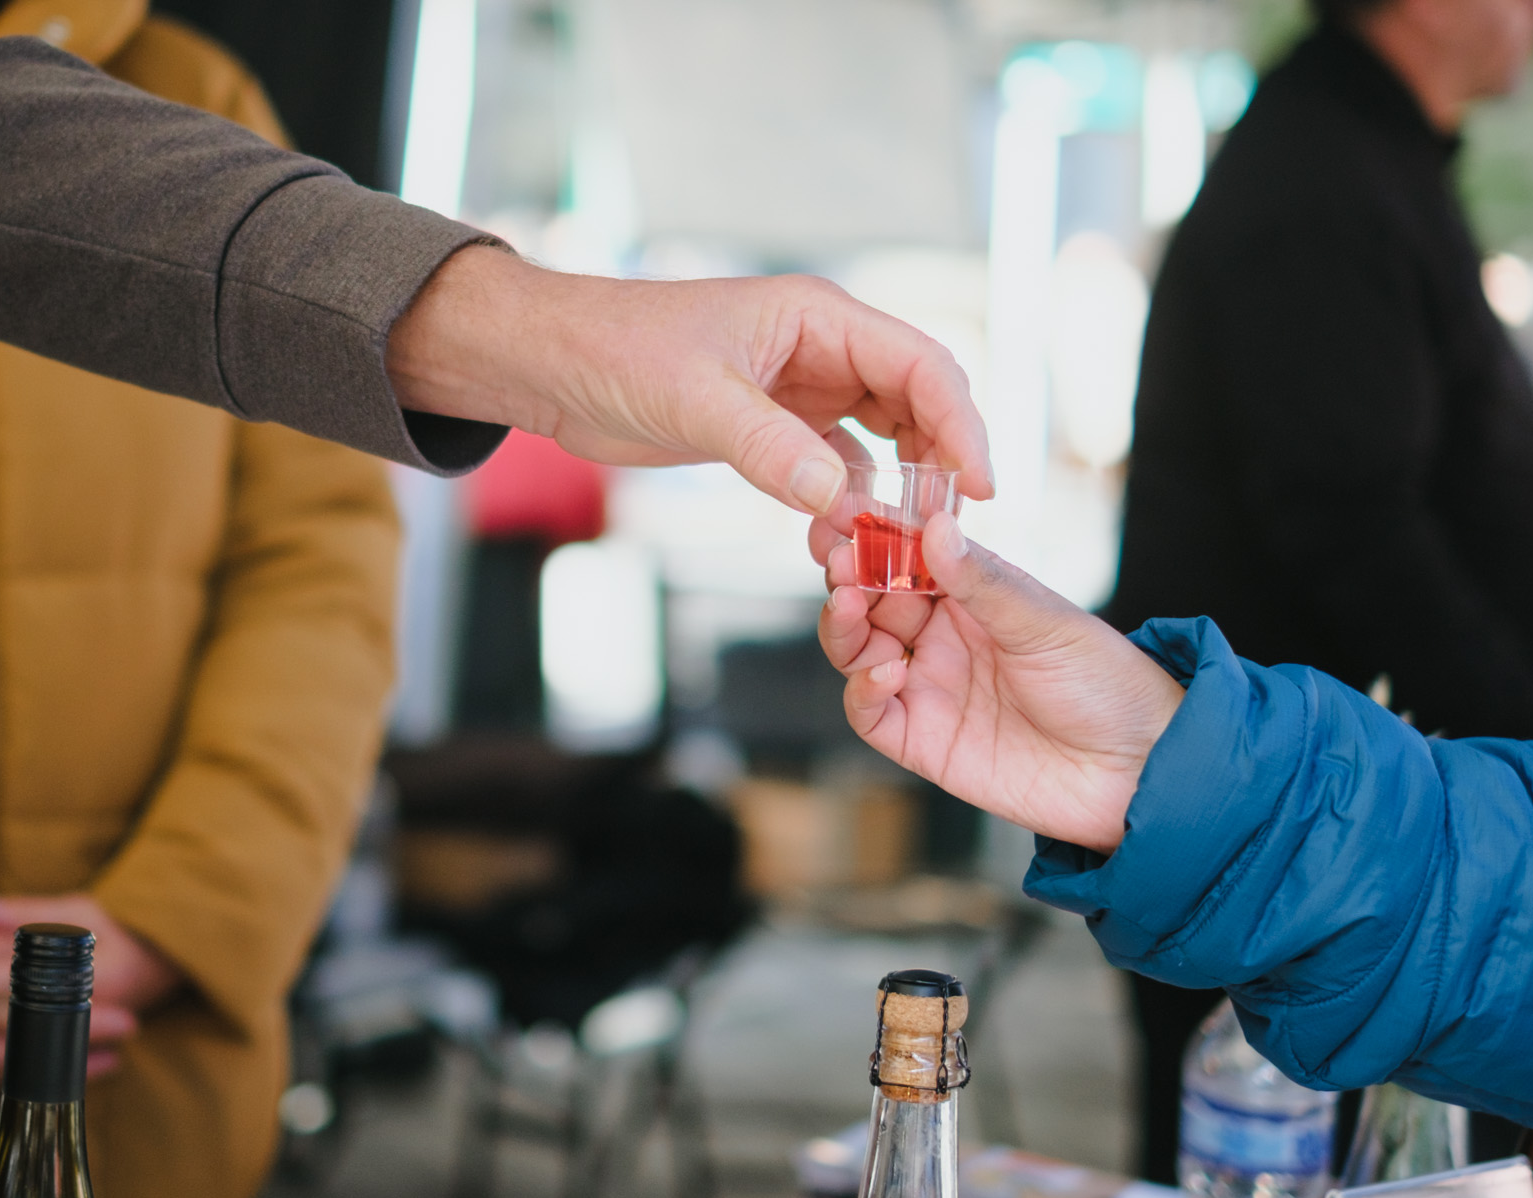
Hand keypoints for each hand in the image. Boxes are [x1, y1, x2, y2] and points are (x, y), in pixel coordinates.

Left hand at [0, 893, 179, 1092]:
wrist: (159, 971)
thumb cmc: (118, 936)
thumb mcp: (82, 912)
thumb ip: (26, 911)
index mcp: (94, 974)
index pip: (26, 975)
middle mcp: (85, 1013)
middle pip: (16, 1026)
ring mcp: (74, 1039)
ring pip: (15, 1059)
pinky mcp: (62, 1056)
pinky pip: (17, 1075)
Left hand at [386, 245, 992, 516]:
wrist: (551, 365)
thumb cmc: (616, 352)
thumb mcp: (697, 399)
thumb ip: (772, 449)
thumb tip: (845, 503)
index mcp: (819, 317)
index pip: (923, 366)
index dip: (963, 425)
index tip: (981, 488)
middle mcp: (823, 349)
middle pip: (918, 403)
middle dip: (940, 465)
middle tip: (945, 533)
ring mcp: (802, 390)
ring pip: (883, 440)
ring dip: (895, 491)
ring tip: (897, 546)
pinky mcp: (774, 428)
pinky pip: (836, 468)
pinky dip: (847, 504)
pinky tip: (841, 541)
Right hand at [816, 512, 1184, 852]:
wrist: (1135, 770)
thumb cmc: (1105, 684)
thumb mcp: (1046, 622)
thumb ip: (983, 581)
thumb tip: (935, 527)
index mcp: (972, 595)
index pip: (906, 554)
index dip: (875, 534)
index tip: (850, 513)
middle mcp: (941, 637)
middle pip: (869, 598)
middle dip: (848, 574)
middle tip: (839, 558)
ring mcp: (928, 687)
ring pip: (857, 650)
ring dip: (842, 625)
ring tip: (848, 603)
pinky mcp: (922, 740)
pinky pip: (870, 713)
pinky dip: (863, 688)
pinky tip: (886, 671)